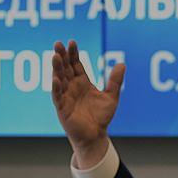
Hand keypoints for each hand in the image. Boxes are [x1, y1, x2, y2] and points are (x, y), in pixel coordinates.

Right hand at [51, 40, 125, 167]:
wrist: (96, 136)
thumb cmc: (101, 117)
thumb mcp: (111, 97)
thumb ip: (115, 81)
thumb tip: (122, 64)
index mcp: (82, 83)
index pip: (75, 64)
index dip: (73, 54)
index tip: (71, 42)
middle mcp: (72, 87)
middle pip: (65, 68)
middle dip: (62, 56)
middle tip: (58, 43)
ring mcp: (65, 97)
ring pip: (59, 79)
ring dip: (56, 68)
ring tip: (55, 56)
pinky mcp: (62, 109)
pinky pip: (57, 97)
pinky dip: (56, 88)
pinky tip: (56, 79)